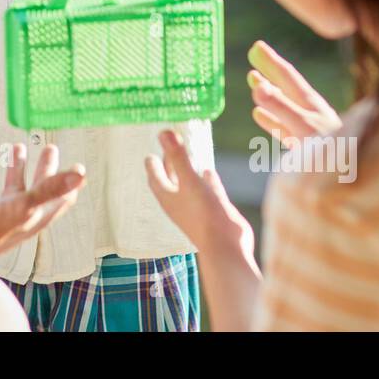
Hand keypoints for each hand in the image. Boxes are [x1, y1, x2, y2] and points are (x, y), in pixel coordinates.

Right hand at [0, 143, 84, 265]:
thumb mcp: (25, 204)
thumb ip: (52, 188)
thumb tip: (81, 173)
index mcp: (37, 217)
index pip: (61, 199)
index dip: (70, 184)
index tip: (79, 168)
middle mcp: (21, 218)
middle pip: (39, 189)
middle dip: (45, 168)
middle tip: (50, 148)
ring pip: (12, 188)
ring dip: (16, 169)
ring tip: (17, 146)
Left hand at [145, 130, 253, 259]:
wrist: (227, 246)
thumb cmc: (204, 215)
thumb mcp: (189, 181)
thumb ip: (178, 157)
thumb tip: (164, 132)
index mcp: (168, 197)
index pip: (155, 177)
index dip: (153, 163)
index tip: (152, 151)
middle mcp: (180, 202)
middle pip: (170, 179)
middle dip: (169, 162)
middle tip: (170, 145)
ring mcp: (197, 206)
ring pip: (188, 184)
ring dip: (187, 169)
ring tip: (188, 153)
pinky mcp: (214, 209)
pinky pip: (206, 190)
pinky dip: (205, 179)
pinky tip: (208, 170)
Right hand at [246, 40, 340, 146]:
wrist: (350, 177)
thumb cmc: (331, 151)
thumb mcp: (303, 126)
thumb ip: (281, 107)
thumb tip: (258, 87)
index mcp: (311, 103)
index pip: (287, 75)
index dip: (271, 60)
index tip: (257, 45)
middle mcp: (309, 112)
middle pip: (285, 86)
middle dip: (269, 71)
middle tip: (253, 54)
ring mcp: (306, 127)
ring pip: (282, 104)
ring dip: (267, 92)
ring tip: (252, 79)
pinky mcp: (303, 144)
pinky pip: (281, 125)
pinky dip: (269, 118)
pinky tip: (257, 116)